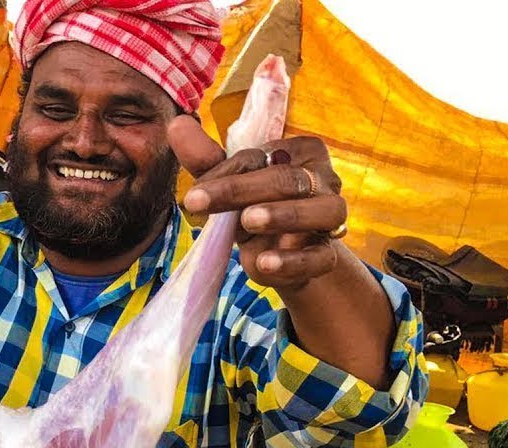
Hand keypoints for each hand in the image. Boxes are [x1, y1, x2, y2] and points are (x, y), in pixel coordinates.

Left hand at [167, 115, 347, 293]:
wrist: (284, 255)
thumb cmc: (257, 208)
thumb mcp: (230, 185)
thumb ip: (206, 159)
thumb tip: (176, 124)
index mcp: (300, 151)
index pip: (262, 157)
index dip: (226, 175)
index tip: (193, 196)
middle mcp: (323, 179)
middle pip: (289, 179)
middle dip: (242, 190)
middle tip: (200, 203)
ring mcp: (330, 216)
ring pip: (324, 210)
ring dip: (285, 215)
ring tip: (247, 222)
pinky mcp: (327, 254)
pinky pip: (320, 257)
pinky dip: (293, 261)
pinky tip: (264, 263)